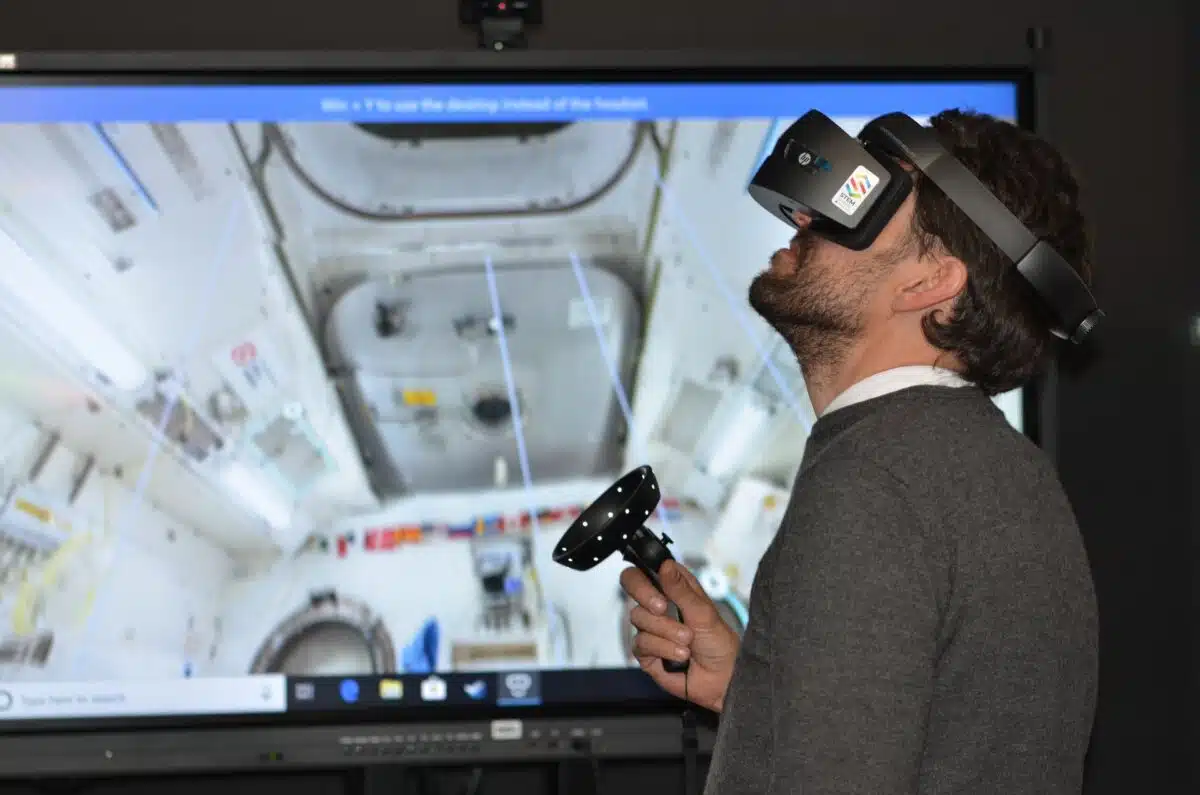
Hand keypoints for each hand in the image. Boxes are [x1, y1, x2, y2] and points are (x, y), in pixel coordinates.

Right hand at [620, 560, 739, 712]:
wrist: (722, 678)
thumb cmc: (718, 643)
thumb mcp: (703, 612)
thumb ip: (681, 590)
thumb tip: (665, 565)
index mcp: (674, 588)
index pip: (648, 567)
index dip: (645, 567)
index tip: (656, 575)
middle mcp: (658, 604)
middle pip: (632, 584)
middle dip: (646, 595)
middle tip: (662, 607)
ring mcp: (651, 627)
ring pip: (639, 617)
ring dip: (666, 630)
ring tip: (687, 640)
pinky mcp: (646, 651)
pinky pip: (642, 643)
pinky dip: (663, 648)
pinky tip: (680, 655)